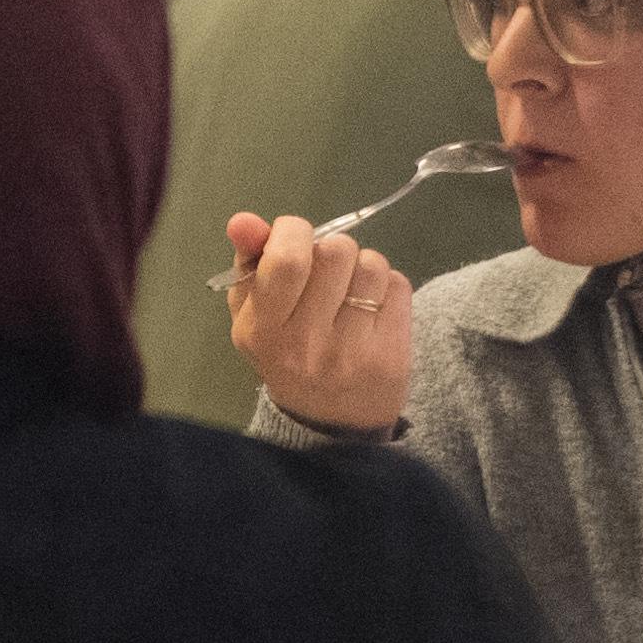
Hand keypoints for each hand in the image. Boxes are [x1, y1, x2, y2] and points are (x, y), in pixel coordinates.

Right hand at [224, 208, 414, 434]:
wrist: (330, 422)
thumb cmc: (287, 354)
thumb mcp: (255, 314)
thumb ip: (248, 263)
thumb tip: (243, 220)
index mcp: (263, 330)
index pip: (288, 259)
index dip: (295, 232)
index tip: (296, 240)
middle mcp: (306, 343)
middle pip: (335, 251)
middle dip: (333, 249)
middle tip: (327, 273)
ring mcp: (352, 351)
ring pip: (371, 264)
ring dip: (363, 267)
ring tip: (351, 293)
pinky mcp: (392, 354)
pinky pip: (398, 285)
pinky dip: (387, 288)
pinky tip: (373, 311)